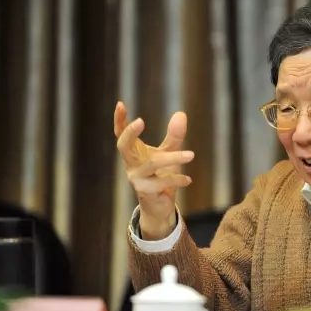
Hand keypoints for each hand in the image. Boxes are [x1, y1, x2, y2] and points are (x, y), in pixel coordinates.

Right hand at [114, 102, 193, 239]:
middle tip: (141, 121)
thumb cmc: (161, 176)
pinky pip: (162, 183)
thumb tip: (181, 114)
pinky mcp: (146, 192)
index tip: (121, 104)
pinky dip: (177, 180)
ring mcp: (136, 179)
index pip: (121, 134)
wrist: (159, 206)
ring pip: (151, 164)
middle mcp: (131, 165)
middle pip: (123, 146)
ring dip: (172, 158)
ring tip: (191, 155)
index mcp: (133, 153)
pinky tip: (188, 180)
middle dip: (130, 133)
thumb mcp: (167, 153)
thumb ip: (174, 136)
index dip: (119, 120)